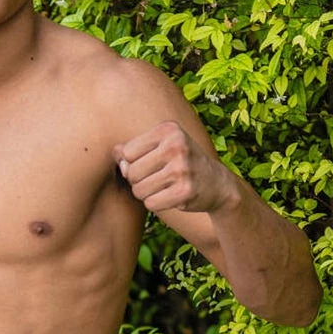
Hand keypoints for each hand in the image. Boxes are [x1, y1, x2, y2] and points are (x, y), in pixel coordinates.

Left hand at [113, 120, 234, 213]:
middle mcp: (176, 145)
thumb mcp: (161, 146)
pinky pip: (151, 203)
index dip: (131, 163)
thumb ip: (133, 148)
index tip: (148, 164)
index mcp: (168, 129)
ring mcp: (182, 168)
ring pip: (139, 190)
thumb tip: (115, 154)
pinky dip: (156, 204)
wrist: (217, 183)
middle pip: (131, 172)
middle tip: (157, 179)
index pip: (126, 152)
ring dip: (147, 194)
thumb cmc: (180, 163)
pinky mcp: (185, 191)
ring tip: (164, 187)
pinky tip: (171, 197)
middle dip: (138, 181)